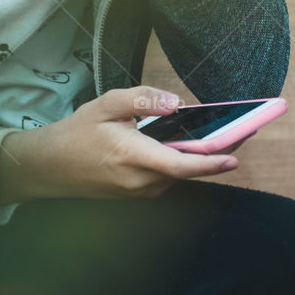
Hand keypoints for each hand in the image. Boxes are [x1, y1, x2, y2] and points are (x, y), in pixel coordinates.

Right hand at [0, 87, 242, 204]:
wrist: (50, 167)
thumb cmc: (77, 133)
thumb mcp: (106, 104)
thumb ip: (141, 99)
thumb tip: (175, 103)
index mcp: (133, 157)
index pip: (180, 165)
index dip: (211, 163)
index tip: (235, 156)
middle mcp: (140, 181)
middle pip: (187, 170)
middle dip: (215, 152)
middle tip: (244, 131)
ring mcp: (138, 192)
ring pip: (178, 175)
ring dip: (197, 158)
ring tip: (221, 133)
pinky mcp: (136, 194)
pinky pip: (166, 178)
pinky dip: (180, 163)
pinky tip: (185, 145)